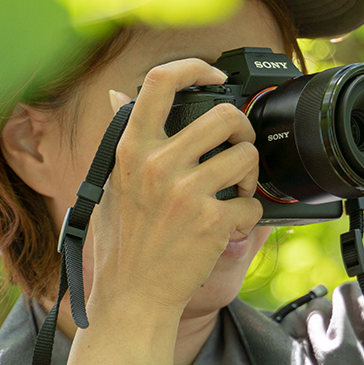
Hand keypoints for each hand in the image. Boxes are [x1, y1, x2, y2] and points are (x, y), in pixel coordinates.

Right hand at [85, 59, 261, 325]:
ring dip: (249, 174)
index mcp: (131, 150)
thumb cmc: (122, 243)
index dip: (195, 67)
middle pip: (225, 116)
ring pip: (246, 156)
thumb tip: (115, 94)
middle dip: (242, 130)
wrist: (132, 298)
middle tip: (238, 147)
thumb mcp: (110, 184)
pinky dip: (249, 216)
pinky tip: (230, 225)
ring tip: (235, 191)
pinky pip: (253, 204)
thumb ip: (122, 138)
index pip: (159, 82)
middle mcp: (157, 165)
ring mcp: (186, 193)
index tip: (215, 75)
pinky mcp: (211, 222)